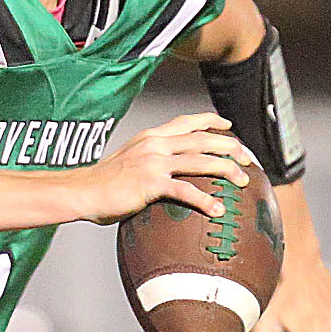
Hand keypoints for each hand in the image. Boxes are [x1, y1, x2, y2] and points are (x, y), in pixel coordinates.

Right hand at [78, 113, 249, 223]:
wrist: (81, 191)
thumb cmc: (102, 183)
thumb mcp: (129, 161)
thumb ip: (149, 161)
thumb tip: (165, 175)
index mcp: (151, 136)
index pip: (187, 121)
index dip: (212, 121)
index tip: (229, 127)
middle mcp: (156, 144)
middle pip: (204, 139)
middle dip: (231, 147)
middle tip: (249, 159)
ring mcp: (154, 162)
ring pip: (202, 160)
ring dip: (227, 170)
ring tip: (242, 182)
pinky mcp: (151, 183)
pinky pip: (186, 190)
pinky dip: (205, 201)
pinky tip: (218, 210)